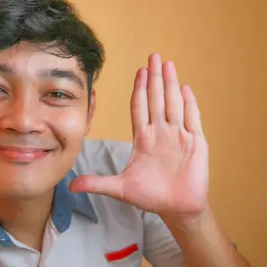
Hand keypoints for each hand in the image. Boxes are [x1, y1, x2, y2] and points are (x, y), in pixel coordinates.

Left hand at [70, 53, 208, 217]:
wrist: (176, 209)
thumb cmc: (151, 197)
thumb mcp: (120, 189)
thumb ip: (96, 183)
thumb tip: (70, 186)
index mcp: (144, 139)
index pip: (140, 108)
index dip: (139, 89)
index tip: (138, 72)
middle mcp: (161, 133)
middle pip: (156, 100)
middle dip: (154, 78)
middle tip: (153, 56)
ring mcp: (179, 136)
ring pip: (173, 104)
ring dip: (171, 85)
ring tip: (168, 64)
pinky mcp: (195, 144)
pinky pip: (192, 120)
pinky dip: (189, 105)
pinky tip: (186, 89)